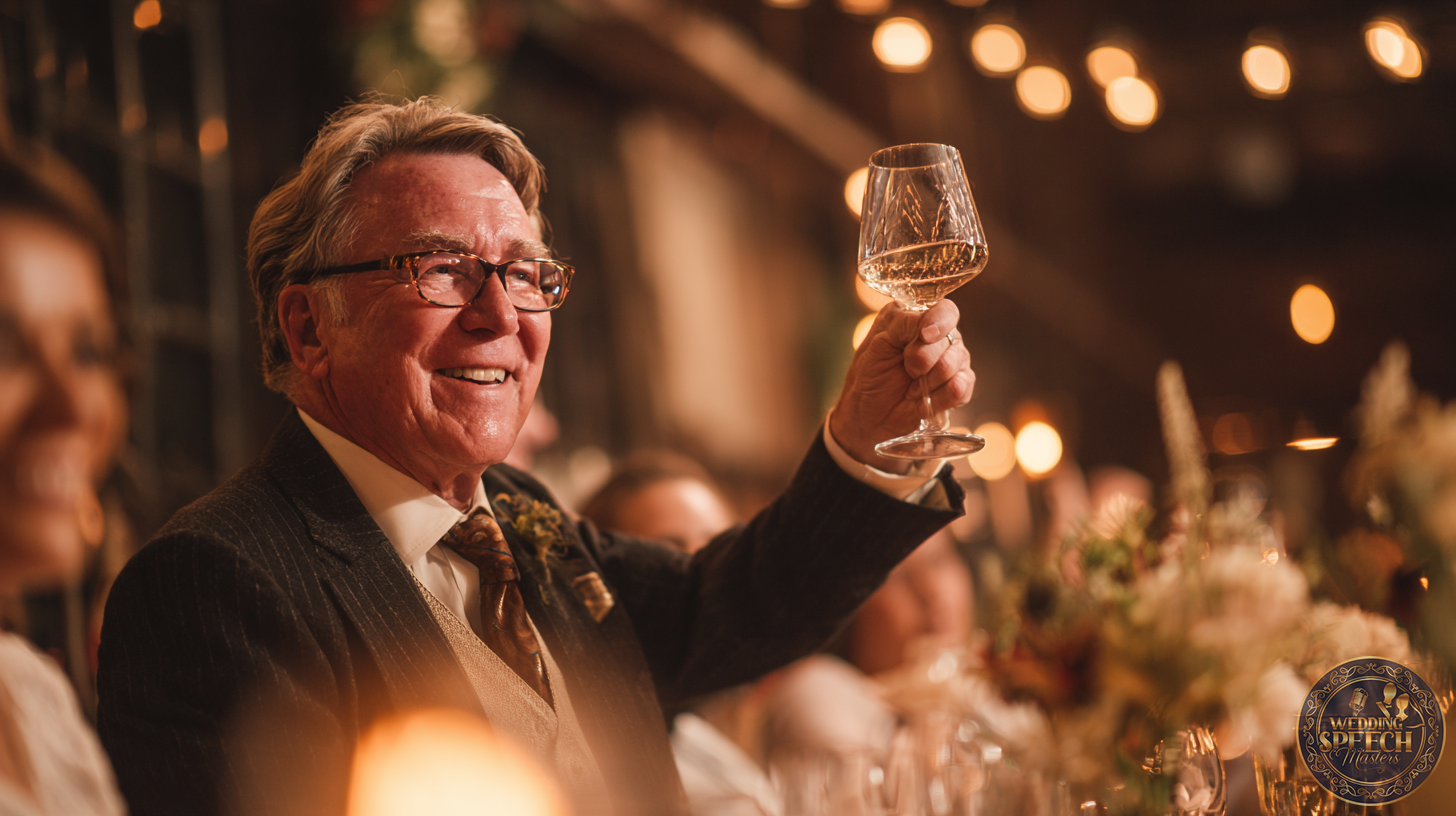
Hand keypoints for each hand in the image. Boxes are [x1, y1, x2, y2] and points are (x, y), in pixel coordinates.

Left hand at [829, 300, 974, 473]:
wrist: (868, 416)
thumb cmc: (869, 375)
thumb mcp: (878, 342)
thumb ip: (904, 324)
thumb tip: (930, 327)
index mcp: (920, 318)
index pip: (946, 311)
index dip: (939, 323)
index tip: (924, 336)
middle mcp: (941, 337)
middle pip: (951, 341)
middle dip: (923, 360)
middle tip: (905, 370)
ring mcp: (953, 362)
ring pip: (956, 365)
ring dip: (928, 381)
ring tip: (911, 386)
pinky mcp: (958, 388)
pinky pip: (960, 389)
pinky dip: (938, 398)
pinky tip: (921, 400)